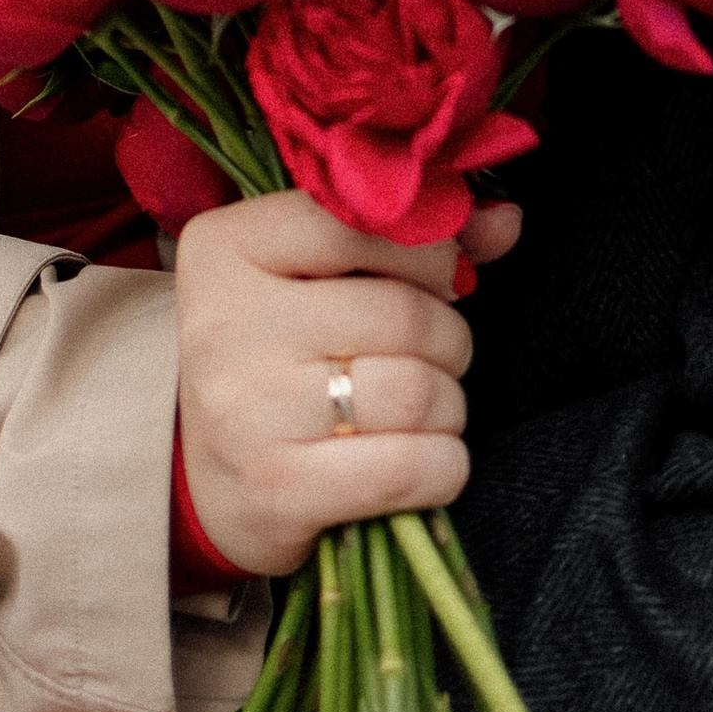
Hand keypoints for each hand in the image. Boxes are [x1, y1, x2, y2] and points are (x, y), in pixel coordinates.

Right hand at [172, 188, 521, 579]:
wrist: (207, 479)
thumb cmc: (278, 357)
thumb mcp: (317, 279)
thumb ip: (409, 238)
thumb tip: (505, 220)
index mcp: (226, 249)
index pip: (357, 223)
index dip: (428, 251)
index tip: (439, 277)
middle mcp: (226, 323)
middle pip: (402, 314)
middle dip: (448, 338)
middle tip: (436, 355)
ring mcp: (247, 412)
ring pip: (417, 391)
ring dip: (449, 405)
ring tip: (426, 409)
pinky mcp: (278, 491)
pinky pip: (411, 468)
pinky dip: (444, 465)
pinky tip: (423, 462)